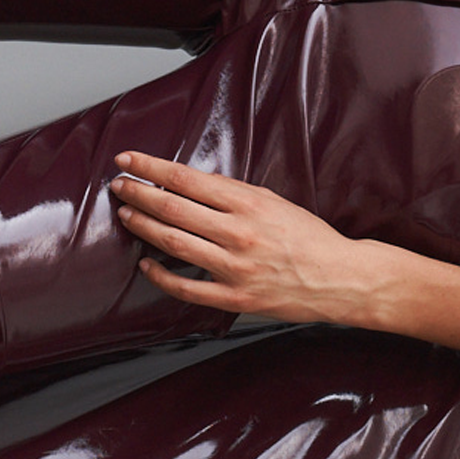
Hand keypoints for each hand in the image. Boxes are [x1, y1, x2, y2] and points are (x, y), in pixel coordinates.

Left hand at [109, 152, 399, 324]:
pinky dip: (162, 276)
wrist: (340, 277)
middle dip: (139, 194)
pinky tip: (147, 264)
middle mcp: (239, 232)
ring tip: (126, 215)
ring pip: (175, 244)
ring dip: (144, 227)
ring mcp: (235, 267)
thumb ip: (233, 194)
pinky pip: (187, 288)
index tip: (128, 160)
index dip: (151, 168)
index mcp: (248, 203)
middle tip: (118, 186)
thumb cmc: (308, 237)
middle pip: (173, 208)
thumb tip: (190, 185)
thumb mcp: (273, 201)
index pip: (186, 179)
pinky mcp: (235, 298)